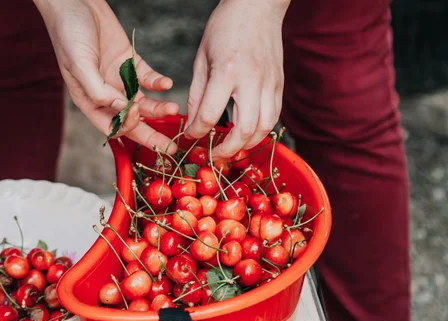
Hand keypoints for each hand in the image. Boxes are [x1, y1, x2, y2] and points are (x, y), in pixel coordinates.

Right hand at [33, 0, 179, 152]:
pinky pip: (148, 79)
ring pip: (144, 103)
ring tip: (173, 109)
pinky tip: (166, 84)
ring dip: (159, 108)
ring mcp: (120, 80)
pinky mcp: (131, 64)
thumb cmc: (69, 33)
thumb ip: (97, 90)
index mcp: (89, 101)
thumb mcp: (78, 64)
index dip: (126, 127)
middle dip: (151, 135)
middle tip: (170, 147)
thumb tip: (120, 108)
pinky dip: (158, 83)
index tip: (136, 116)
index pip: (111, 126)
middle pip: (132, 122)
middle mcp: (106, 95)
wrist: (75, 3)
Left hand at [185, 0, 288, 157]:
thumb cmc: (225, 28)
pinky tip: (247, 134)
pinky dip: (261, 132)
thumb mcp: (201, 59)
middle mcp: (252, 80)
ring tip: (231, 150)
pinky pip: (273, 117)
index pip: (210, 115)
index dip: (197, 132)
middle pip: (243, 130)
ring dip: (247, 145)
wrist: (258, 6)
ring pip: (263, 128)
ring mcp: (270, 84)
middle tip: (214, 156)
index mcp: (226, 71)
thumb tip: (193, 123)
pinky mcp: (279, 85)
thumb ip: (197, 94)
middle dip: (227, 150)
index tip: (190, 137)